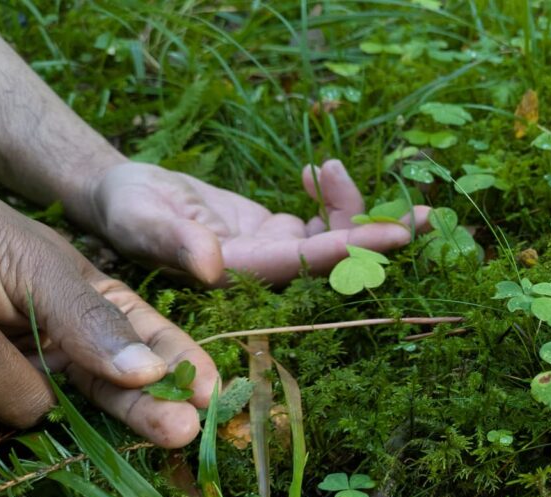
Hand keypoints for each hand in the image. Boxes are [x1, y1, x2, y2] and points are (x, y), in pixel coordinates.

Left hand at [0, 184, 217, 461]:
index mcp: (94, 316)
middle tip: (178, 430)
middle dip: (145, 412)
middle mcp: (62, 361)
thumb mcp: (34, 262)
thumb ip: (91, 315)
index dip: (183, 371)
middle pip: (115, 399)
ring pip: (29, 414)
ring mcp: (12, 392)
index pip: (152, 346)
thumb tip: (150, 369)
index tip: (208, 395)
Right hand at [83, 160, 430, 285]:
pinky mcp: (276, 235)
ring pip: (333, 238)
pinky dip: (328, 196)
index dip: (353, 249)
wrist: (124, 197)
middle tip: (427, 214)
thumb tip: (215, 267)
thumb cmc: (125, 209)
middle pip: (336, 258)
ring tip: (331, 166)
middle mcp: (265, 272)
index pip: (307, 265)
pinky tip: (315, 172)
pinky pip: (320, 222)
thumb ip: (175, 242)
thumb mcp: (139, 220)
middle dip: (381, 238)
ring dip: (353, 206)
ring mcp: (274, 254)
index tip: (396, 235)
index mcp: (238, 276)